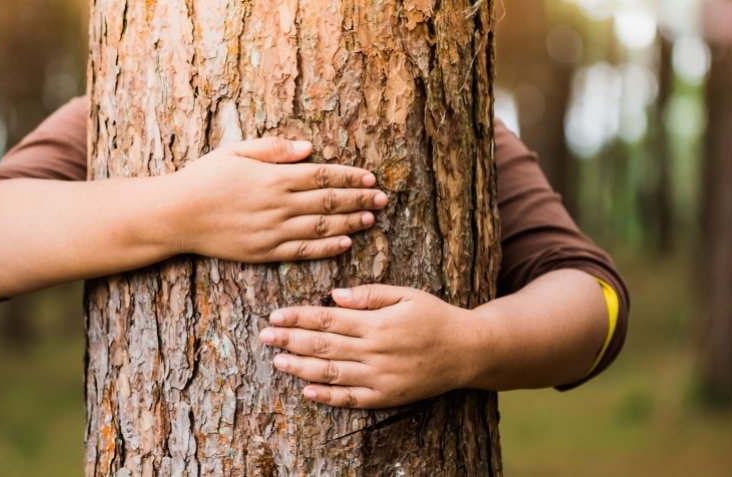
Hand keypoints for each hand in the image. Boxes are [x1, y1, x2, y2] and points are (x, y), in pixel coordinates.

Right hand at [170, 137, 387, 261]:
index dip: (350, 177)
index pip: (323, 175)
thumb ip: (273, 149)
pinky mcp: (264, 252)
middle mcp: (277, 205)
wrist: (175, 215)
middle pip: (329, 202)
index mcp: (273, 177)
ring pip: (322, 228)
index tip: (370, 177)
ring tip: (371, 218)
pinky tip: (345, 243)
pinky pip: (303, 251)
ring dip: (350, 223)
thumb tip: (309, 148)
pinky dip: (327, 248)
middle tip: (383, 198)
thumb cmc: (203, 178)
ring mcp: (272, 231)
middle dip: (359, 199)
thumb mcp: (236, 151)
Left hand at [259, 284, 478, 408]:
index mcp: (377, 323)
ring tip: (277, 361)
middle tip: (264, 335)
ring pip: (332, 373)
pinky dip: (328, 397)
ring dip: (301, 368)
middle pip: (323, 345)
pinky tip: (306, 391)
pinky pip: (352, 399)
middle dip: (290, 339)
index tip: (275, 314)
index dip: (298, 316)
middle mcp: (375, 351)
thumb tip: (334, 296)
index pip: (327, 318)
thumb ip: (370, 295)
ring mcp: (380, 377)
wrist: (468, 351)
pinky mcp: (387, 397)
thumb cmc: (435, 317)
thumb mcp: (407, 294)